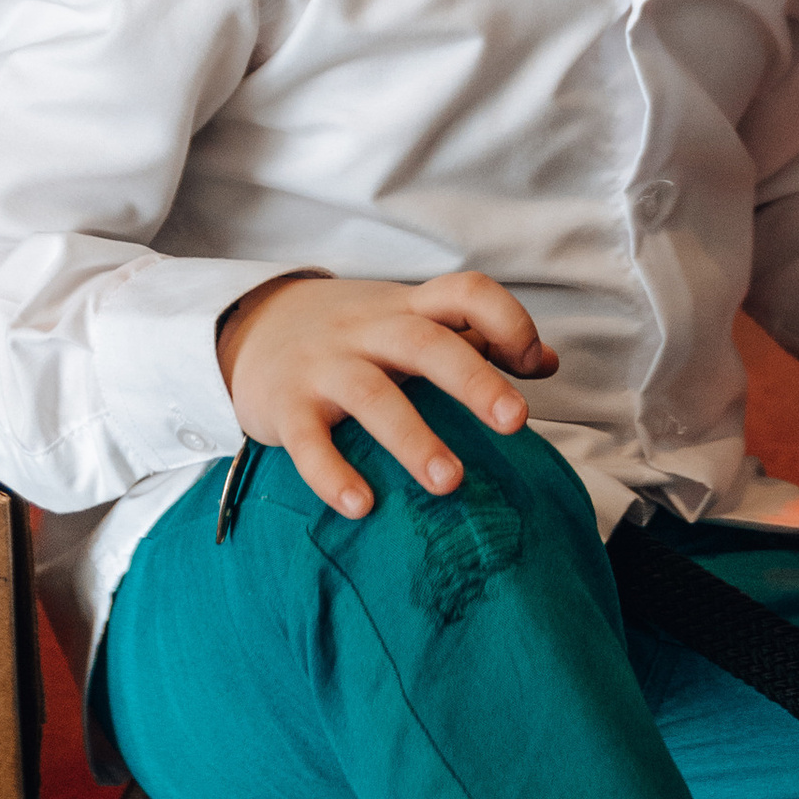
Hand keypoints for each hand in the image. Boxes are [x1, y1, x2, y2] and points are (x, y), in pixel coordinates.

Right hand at [219, 271, 556, 518]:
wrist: (251, 325)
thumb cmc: (355, 335)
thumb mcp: (411, 323)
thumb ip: (477, 338)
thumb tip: (547, 363)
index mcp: (408, 309)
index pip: (465, 292)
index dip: (506, 319)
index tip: (532, 363)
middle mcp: (367, 331)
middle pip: (426, 343)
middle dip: (474, 380)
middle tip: (516, 421)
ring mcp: (323, 366)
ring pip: (371, 395)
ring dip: (413, 438)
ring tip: (450, 482)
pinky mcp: (284, 406)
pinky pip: (307, 441)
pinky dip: (332, 474)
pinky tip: (361, 506)